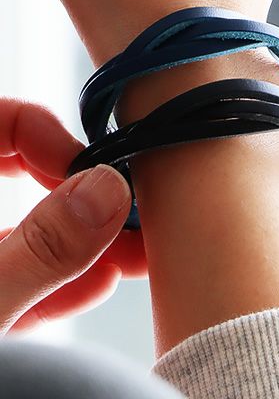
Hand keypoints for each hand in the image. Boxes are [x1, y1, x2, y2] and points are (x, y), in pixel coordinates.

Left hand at [0, 100, 145, 333]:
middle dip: (86, 191)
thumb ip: (41, 249)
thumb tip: (110, 190)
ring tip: (136, 248)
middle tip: (128, 207)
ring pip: (31, 230)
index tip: (95, 169)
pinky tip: (101, 282)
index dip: (46, 134)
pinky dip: (61, 280)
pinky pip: (21, 278)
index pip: (0, 123)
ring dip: (87, 240)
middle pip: (25, 173)